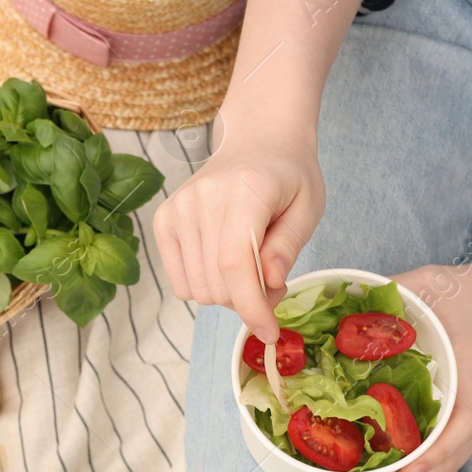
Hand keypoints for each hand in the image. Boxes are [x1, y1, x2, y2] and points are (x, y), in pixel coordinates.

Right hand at [154, 107, 324, 341]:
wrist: (257, 140)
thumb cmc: (288, 176)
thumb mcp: (308, 207)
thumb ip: (288, 246)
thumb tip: (269, 284)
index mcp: (244, 190)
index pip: (235, 262)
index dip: (251, 305)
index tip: (269, 331)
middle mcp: (202, 198)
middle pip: (217, 283)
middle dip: (248, 299)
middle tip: (272, 280)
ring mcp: (177, 208)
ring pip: (198, 290)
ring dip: (227, 294)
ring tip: (250, 268)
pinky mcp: (163, 221)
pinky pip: (180, 282)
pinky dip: (205, 285)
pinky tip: (223, 263)